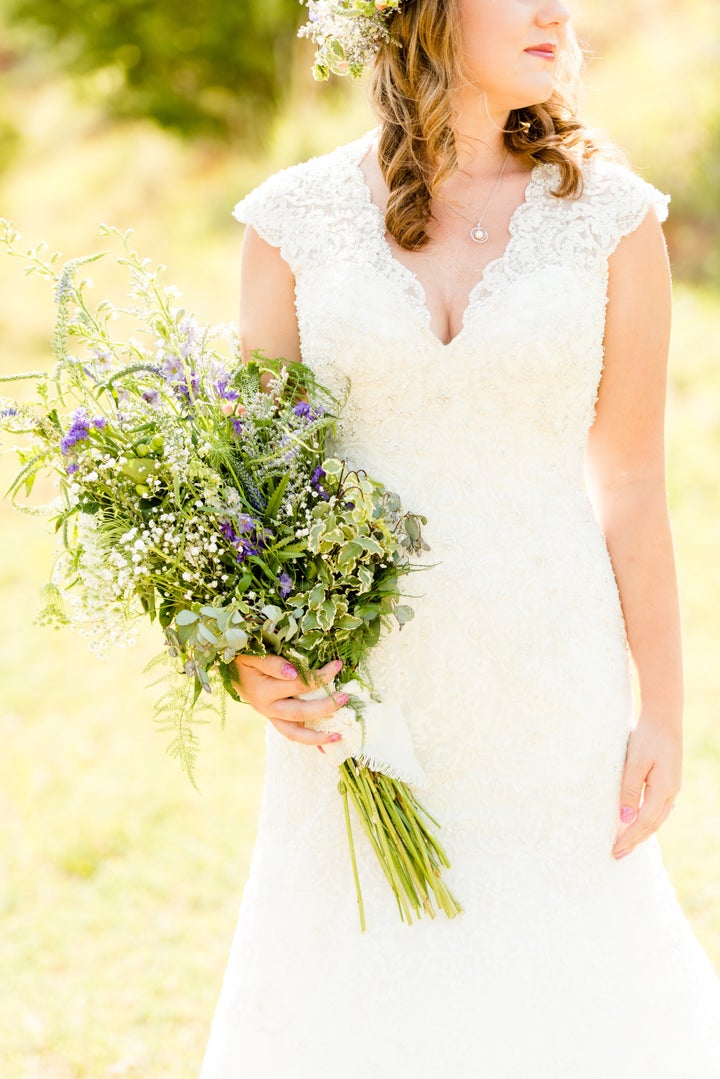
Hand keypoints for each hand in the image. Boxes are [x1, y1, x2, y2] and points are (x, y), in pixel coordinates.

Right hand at [232, 654, 347, 746]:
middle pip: (300, 712)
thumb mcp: (253, 655)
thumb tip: (293, 673)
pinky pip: (293, 734)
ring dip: (318, 735)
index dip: (319, 677)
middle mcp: (267, 708)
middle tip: (345, 697)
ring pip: (295, 733)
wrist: (230, 671)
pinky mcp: (275, 720)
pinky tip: (326, 741)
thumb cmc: (243, 660)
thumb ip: (272, 663)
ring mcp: (271, 717)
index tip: (337, 665)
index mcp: (263, 691)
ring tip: (339, 735)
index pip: (298, 685)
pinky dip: (309, 739)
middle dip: (325, 707)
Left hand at [613, 715, 682, 859]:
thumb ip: (629, 791)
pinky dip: (646, 820)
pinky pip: (657, 808)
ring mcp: (671, 787)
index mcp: (664, 790)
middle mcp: (671, 792)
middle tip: (617, 854)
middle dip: (635, 841)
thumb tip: (624, 820)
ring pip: (656, 818)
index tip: (615, 850)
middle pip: (652, 825)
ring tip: (626, 843)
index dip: (629, 838)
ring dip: (641, 832)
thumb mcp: (634, 763)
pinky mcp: (667, 781)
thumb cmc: (647, 737)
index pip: (644, 823)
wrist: (663, 717)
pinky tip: (637, 822)